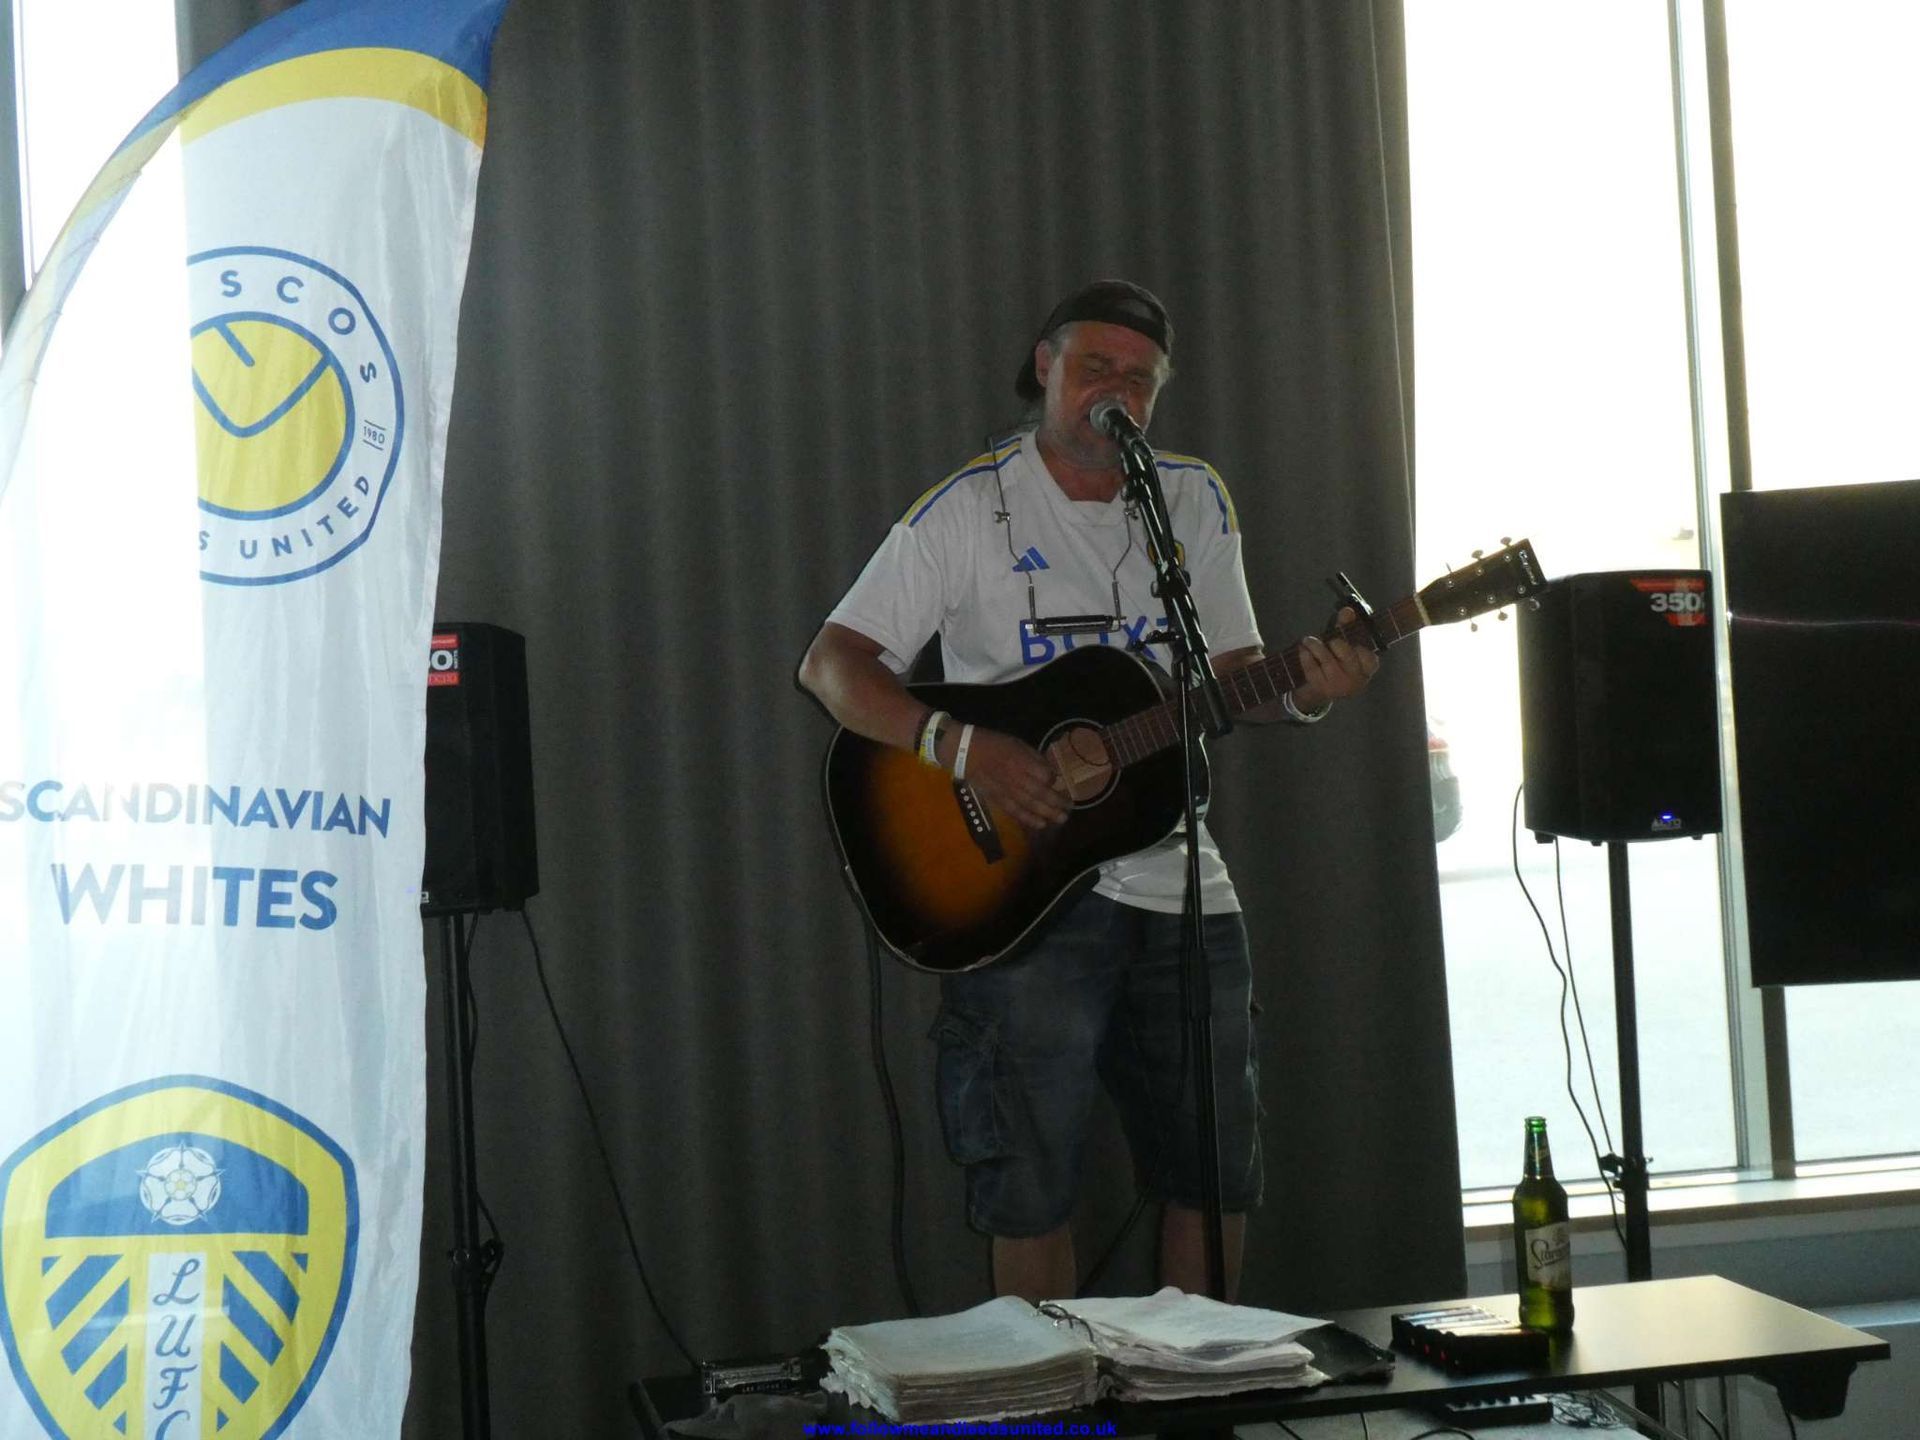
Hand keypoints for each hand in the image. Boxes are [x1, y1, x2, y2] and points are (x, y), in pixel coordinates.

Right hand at [948, 726, 1071, 829]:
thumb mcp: (1018, 743)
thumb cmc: (995, 744)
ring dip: (1048, 813)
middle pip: (1040, 793)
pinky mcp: (998, 799)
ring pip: (1030, 805)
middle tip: (1070, 808)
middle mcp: (1016, 777)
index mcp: (1021, 761)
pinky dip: (1029, 819)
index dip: (1054, 780)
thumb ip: (1034, 758)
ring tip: (1061, 819)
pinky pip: (1015, 812)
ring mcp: (1007, 790)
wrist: (966, 752)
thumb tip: (1050, 772)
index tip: (1059, 781)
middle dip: (1057, 801)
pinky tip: (1041, 824)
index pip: (1044, 775)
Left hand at [1295, 605, 1380, 705]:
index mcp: (1366, 669)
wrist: (1318, 689)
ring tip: (1307, 639)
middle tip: (1331, 640)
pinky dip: (1306, 657)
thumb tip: (1348, 611)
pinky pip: (1313, 669)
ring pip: (1328, 662)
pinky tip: (1302, 650)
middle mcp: (1355, 680)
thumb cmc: (1336, 662)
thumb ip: (1346, 627)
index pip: (1370, 658)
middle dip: (1338, 645)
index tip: (1352, 639)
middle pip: (1348, 657)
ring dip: (1316, 647)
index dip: (1360, 648)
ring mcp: (1338, 686)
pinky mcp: (1321, 689)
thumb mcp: (1343, 644)